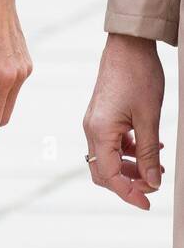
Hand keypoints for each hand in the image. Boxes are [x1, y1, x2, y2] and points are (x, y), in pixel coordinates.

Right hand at [83, 33, 164, 207]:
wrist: (128, 45)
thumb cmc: (138, 75)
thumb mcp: (149, 119)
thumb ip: (148, 154)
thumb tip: (152, 182)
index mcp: (100, 131)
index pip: (110, 176)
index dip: (129, 194)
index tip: (148, 202)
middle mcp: (91, 128)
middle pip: (103, 171)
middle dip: (128, 183)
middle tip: (152, 187)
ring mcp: (95, 120)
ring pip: (108, 158)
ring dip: (131, 167)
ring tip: (156, 166)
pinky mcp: (101, 114)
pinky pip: (111, 142)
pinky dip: (129, 151)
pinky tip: (149, 147)